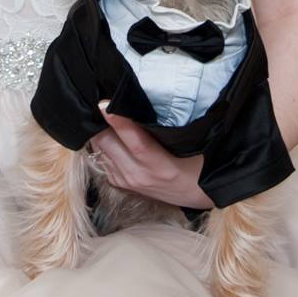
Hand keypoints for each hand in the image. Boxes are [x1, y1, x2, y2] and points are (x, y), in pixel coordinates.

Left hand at [89, 101, 211, 209]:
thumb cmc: (197, 164)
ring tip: (105, 118)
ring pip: (99, 150)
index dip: (118, 121)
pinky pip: (101, 159)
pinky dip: (102, 145)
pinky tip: (111, 135)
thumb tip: (143, 102)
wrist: (195, 193)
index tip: (105, 103)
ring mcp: (127, 180)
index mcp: (160, 166)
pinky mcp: (120, 183)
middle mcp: (139, 175)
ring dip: (100, 133)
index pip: (135, 141)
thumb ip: (167, 127)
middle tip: (106, 104)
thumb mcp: (189, 144)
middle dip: (102, 122)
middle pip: (107, 143)